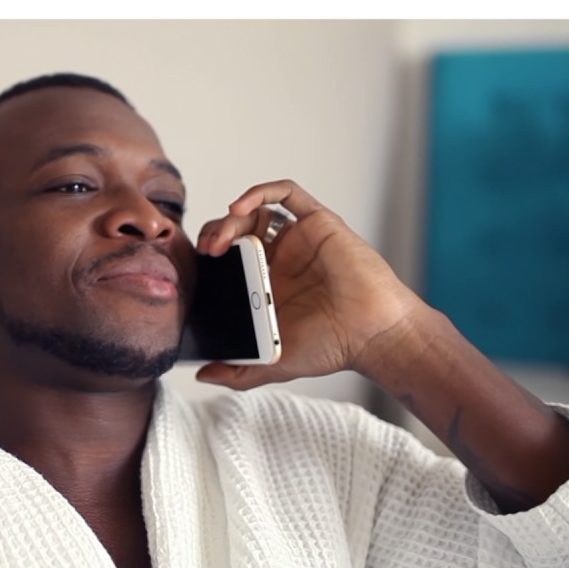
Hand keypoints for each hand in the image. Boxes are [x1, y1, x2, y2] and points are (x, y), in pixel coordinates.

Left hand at [192, 180, 424, 389]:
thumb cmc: (332, 347)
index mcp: (268, 283)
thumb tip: (202, 375)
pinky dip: (260, 191)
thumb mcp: (273, 364)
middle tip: (207, 252)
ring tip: (220, 239)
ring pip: (255, 211)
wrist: (372, 335)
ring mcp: (299, 239)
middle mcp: (282, 258)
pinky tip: (238, 208)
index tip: (196, 268)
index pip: (229, 257)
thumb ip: (238, 372)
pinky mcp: (318, 222)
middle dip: (215, 235)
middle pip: (237, 231)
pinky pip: (287, 193)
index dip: (210, 256)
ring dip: (231, 218)